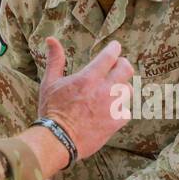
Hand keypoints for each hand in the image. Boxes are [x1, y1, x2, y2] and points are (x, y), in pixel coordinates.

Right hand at [38, 37, 134, 159]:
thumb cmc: (52, 110)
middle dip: (123, 65)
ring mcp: (112, 107)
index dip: (114, 48)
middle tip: (117, 67)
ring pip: (129, 90)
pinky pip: (127, 112)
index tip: (115, 47)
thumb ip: (55, 60)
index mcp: (89, 78)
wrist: (58, 140)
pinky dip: (121, 111)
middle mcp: (104, 90)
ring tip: (113, 91)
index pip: (110, 55)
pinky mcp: (116, 122)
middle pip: (126, 69)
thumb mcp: (50, 82)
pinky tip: (112, 112)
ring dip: (122, 88)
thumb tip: (51, 39)